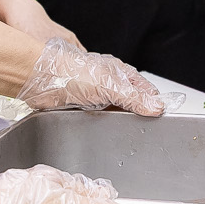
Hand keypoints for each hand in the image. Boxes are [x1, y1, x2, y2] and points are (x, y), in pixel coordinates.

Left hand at [18, 39, 164, 116]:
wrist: (43, 79)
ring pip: (113, 109)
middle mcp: (108, 82)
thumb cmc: (72, 72)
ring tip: (126, 131)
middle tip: (145, 126)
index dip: (154, 100)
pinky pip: (97, 117)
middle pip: (130, 100)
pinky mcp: (81, 105)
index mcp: (119, 73)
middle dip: (137, 112)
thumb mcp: (110, 86)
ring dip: (117, 118)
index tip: (161, 114)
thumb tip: (156, 107)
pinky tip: (102, 130)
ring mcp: (95, 94)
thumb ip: (133, 97)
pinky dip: (101, 123)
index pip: (144, 88)